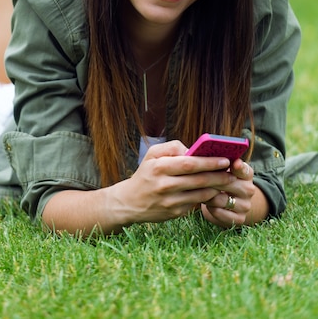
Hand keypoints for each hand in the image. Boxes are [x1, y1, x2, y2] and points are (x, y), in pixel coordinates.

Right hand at [109, 140, 233, 225]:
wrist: (130, 202)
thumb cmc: (145, 174)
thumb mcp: (152, 155)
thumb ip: (172, 147)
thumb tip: (193, 149)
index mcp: (159, 168)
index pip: (189, 164)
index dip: (209, 162)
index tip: (224, 159)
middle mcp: (165, 185)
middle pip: (198, 180)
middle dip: (218, 176)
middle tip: (231, 172)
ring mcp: (170, 201)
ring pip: (200, 194)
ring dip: (216, 188)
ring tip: (226, 181)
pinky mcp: (174, 213)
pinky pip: (196, 204)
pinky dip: (207, 198)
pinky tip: (214, 192)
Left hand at [201, 159, 255, 226]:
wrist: (227, 205)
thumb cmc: (219, 180)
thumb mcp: (222, 170)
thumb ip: (216, 162)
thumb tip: (198, 154)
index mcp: (246, 174)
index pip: (243, 169)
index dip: (238, 166)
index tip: (234, 163)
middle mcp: (249, 189)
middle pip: (228, 183)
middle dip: (209, 179)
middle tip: (194, 176)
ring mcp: (245, 205)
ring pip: (220, 199)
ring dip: (207, 195)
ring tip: (197, 190)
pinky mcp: (239, 219)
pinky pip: (219, 213)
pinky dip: (210, 208)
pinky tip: (205, 202)